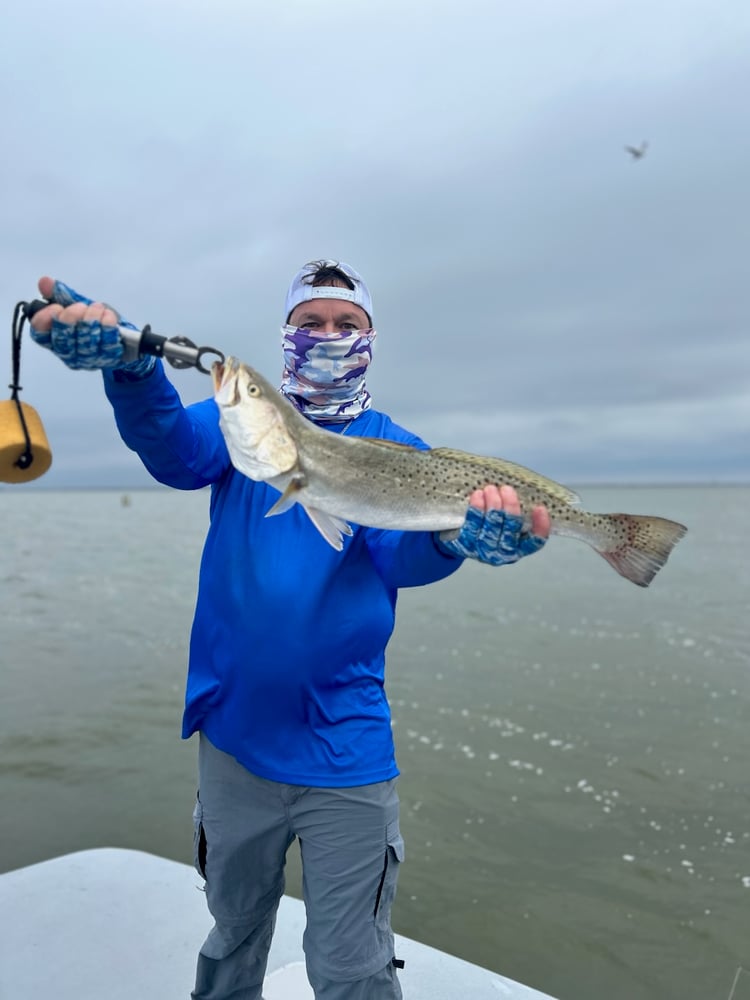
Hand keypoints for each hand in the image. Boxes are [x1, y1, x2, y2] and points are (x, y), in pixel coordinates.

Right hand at [29, 276, 153, 375]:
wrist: (122, 338)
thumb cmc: (94, 322)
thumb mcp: (76, 305)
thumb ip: (59, 294)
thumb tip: (45, 282)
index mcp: (53, 339)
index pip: (40, 334)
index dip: (44, 320)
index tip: (56, 306)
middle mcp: (67, 353)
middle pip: (62, 339)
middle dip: (70, 318)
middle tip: (80, 306)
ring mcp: (87, 359)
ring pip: (85, 342)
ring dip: (91, 319)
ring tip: (97, 307)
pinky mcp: (108, 359)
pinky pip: (106, 343)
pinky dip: (107, 326)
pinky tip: (108, 316)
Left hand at [437, 485, 549, 565]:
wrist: (462, 540)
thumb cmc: (491, 526)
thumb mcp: (506, 522)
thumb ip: (514, 512)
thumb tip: (520, 490)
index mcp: (519, 548)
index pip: (535, 542)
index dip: (540, 527)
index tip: (540, 508)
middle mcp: (504, 553)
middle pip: (511, 530)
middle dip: (510, 507)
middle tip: (507, 489)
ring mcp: (485, 552)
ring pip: (492, 527)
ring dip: (493, 505)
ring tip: (491, 489)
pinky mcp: (467, 546)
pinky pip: (472, 526)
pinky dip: (476, 510)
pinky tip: (477, 495)